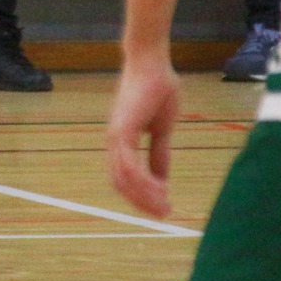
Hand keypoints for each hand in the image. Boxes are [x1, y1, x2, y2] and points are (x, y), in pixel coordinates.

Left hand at [107, 51, 180, 216]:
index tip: (161, 208)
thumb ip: (159, 152)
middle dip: (142, 202)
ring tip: (165, 207)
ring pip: (124, 178)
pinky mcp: (122, 130)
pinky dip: (144, 181)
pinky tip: (161, 190)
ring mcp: (116, 136)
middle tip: (164, 215)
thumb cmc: (157, 90)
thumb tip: (162, 177)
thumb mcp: (161, 129)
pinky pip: (129, 164)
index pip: (125, 178)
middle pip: (121, 184)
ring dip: (144, 196)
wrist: (152, 65)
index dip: (141, 195)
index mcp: (122, 143)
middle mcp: (114, 142)